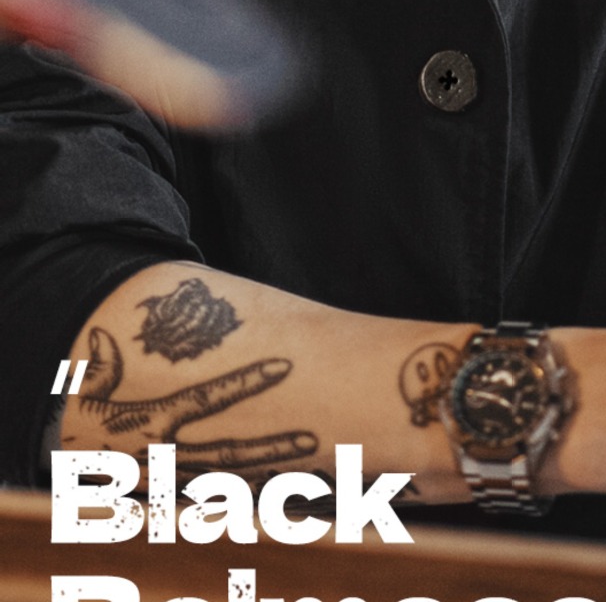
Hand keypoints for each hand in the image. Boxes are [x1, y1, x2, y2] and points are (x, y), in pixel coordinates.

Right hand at [60, 325, 317, 471]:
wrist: (69, 468)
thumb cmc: (84, 420)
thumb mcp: (86, 393)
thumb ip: (101, 368)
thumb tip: (101, 335)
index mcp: (153, 422)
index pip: (206, 398)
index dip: (245, 381)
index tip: (284, 365)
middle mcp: (169, 455)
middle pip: (230, 453)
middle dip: (272, 447)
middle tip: (313, 437)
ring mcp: (173, 479)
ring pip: (229, 479)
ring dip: (267, 472)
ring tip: (308, 464)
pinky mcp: (173, 494)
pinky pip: (217, 495)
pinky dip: (246, 492)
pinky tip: (279, 486)